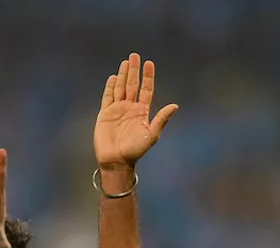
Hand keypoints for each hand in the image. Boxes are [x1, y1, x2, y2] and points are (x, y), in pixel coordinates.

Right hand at [93, 53, 177, 169]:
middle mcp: (130, 108)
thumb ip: (161, 119)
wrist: (117, 160)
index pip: (146, 90)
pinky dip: (110, 87)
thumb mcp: (151, 135)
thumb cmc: (136, 150)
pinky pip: (107, 97)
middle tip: (135, 55)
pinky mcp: (105, 114)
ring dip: (123, 75)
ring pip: (121, 88)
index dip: (148, 76)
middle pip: (133, 85)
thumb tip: (175, 106)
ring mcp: (117, 110)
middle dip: (134, 70)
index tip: (149, 63)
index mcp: (142, 112)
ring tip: (125, 62)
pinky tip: (113, 77)